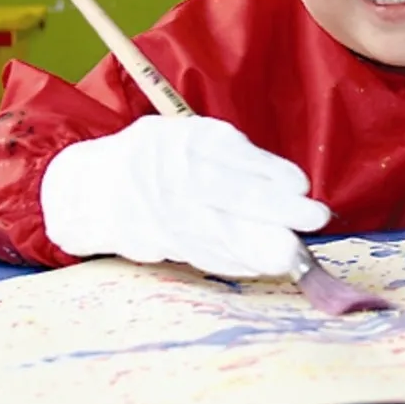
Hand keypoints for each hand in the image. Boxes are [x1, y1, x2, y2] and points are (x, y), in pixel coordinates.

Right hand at [40, 115, 329, 277]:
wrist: (90, 188)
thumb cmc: (159, 157)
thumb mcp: (190, 138)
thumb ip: (235, 158)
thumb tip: (291, 187)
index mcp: (184, 140)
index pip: (232, 156)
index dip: (269, 171)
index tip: (301, 185)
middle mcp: (171, 174)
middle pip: (228, 193)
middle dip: (275, 208)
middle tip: (314, 219)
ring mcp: (162, 211)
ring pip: (215, 231)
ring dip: (258, 245)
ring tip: (293, 254)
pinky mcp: (158, 242)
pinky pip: (202, 253)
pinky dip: (235, 260)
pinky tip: (264, 265)